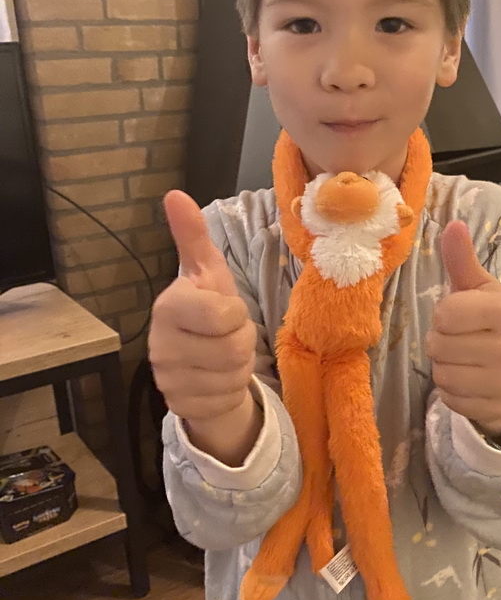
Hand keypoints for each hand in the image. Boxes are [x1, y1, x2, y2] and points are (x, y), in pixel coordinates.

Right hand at [149, 190, 256, 425]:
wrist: (200, 364)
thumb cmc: (209, 311)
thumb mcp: (208, 273)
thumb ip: (193, 236)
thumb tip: (175, 194)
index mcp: (168, 306)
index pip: (223, 314)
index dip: (236, 314)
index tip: (225, 311)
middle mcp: (160, 345)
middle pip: (234, 348)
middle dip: (242, 342)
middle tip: (228, 335)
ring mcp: (167, 379)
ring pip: (232, 377)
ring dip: (239, 367)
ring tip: (223, 356)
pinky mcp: (178, 406)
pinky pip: (224, 401)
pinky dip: (231, 391)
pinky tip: (217, 380)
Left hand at [425, 220, 500, 439]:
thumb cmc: (490, 324)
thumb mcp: (479, 290)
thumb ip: (462, 261)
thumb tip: (453, 224)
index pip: (446, 312)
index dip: (444, 315)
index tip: (460, 316)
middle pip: (439, 346)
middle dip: (441, 342)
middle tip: (460, 340)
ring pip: (442, 374)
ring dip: (444, 367)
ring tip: (464, 360)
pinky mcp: (496, 408)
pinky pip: (451, 399)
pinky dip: (452, 392)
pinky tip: (468, 381)